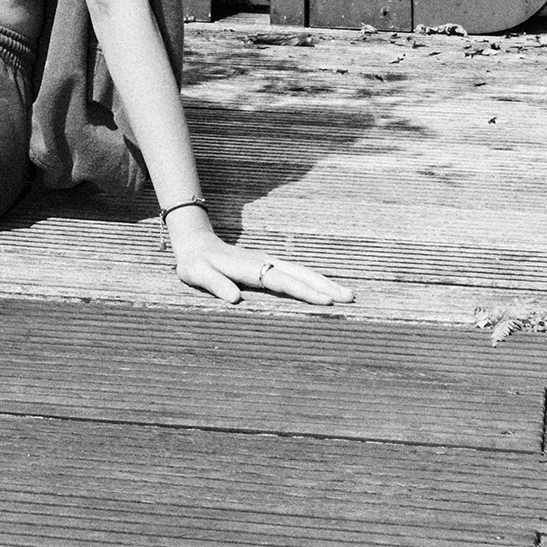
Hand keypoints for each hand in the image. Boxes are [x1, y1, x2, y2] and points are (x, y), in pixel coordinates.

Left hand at [165, 208, 352, 308]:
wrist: (195, 244)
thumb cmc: (195, 263)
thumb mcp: (197, 273)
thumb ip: (214, 284)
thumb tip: (233, 298)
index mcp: (249, 267)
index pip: (282, 281)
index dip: (303, 292)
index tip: (325, 302)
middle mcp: (264, 262)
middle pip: (300, 274)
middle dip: (325, 286)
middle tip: (350, 298)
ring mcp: (269, 262)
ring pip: (302, 272)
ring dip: (324, 283)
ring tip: (348, 294)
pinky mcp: (269, 265)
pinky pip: (296, 273)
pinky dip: (314, 280)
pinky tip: (326, 290)